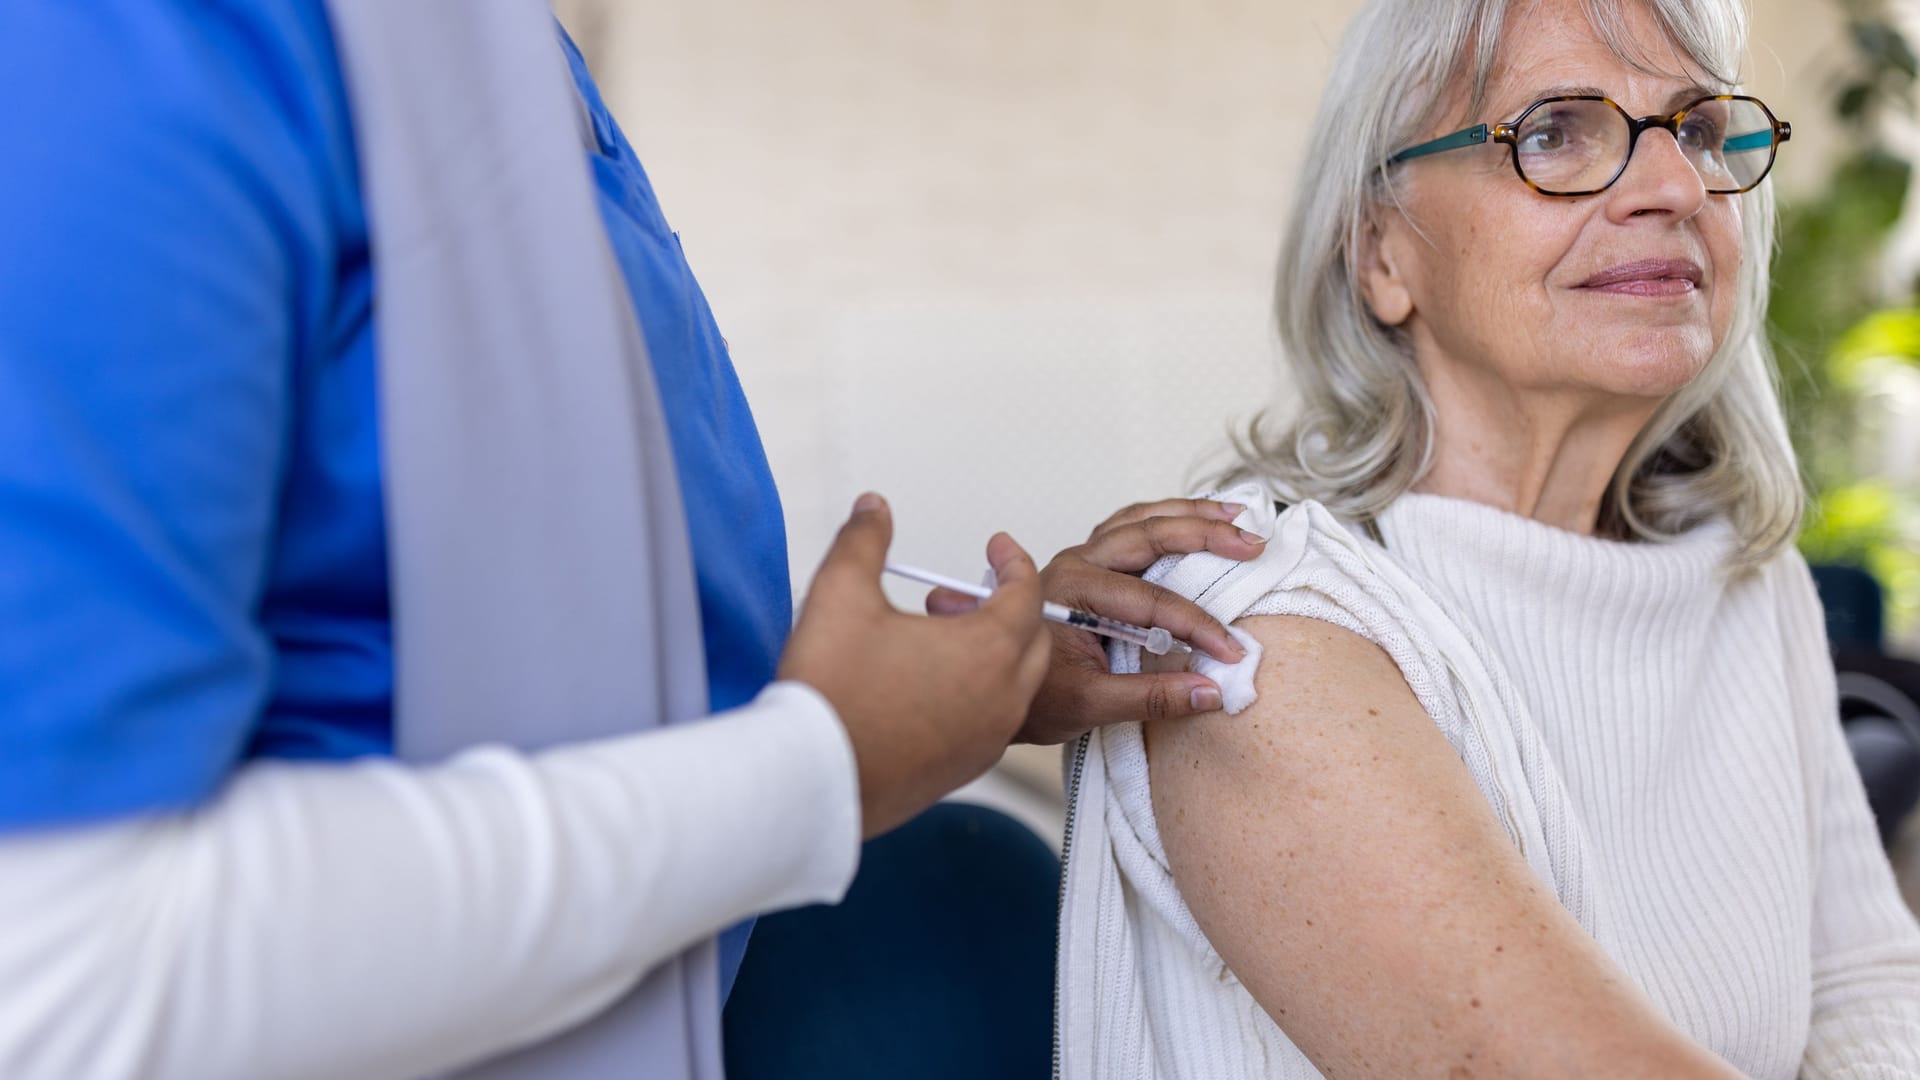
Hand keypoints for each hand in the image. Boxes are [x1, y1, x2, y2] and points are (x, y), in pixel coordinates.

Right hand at [780, 493, 1050, 837]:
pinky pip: (993, 722)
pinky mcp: (965, 769)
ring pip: (1017, 685)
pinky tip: (934, 687)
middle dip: (1014, 608)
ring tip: (947, 638)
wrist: (810, 780)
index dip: (1014, 561)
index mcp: (986, 649)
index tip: (998, 547)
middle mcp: (1001, 697)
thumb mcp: (840, 593)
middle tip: (974, 593)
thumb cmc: (829, 692)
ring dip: (997, 655)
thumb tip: (875, 507)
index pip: (1026, 592)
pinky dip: (981, 695)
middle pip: (1034, 640)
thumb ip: (864, 540)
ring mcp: (987, 739)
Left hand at [928, 497, 1265, 743]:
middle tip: (1251, 543)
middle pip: (1148, 535)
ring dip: (1189, 515)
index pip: (1150, 602)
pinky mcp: (1090, 563)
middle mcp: (1076, 563)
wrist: (990, 689)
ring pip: (1142, 521)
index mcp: (1071, 590)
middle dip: (1204, 536)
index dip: (1197, 626)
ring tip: (1235, 517)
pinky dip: (1168, 519)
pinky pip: (1132, 527)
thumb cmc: (1030, 696)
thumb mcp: (1089, 706)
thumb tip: (1210, 693)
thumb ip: (1151, 698)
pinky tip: (1197, 520)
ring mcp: (1082, 558)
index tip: (1231, 651)